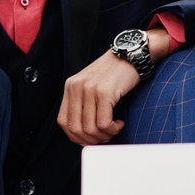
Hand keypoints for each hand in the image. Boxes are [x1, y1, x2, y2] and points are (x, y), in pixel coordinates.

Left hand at [58, 29, 172, 145]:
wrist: (131, 55)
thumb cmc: (114, 72)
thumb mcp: (91, 84)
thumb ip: (84, 104)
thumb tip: (84, 133)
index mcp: (70, 86)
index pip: (63, 122)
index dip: (75, 137)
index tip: (89, 139)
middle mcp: (76, 87)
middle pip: (75, 128)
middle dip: (91, 140)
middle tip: (104, 137)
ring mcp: (89, 89)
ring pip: (90, 128)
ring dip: (104, 135)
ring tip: (114, 129)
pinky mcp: (104, 92)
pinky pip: (104, 123)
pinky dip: (112, 129)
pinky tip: (119, 123)